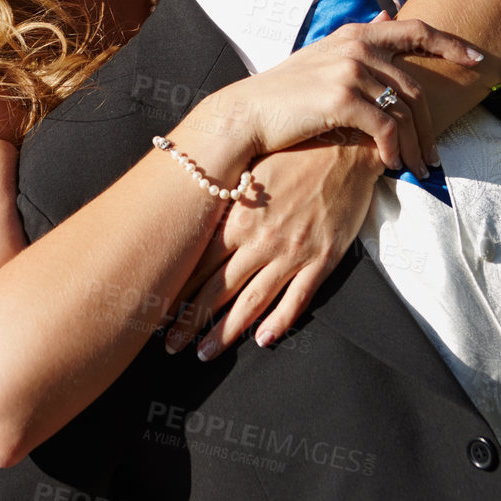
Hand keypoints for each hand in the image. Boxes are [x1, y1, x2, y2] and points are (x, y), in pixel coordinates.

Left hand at [166, 135, 382, 355]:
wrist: (345, 147)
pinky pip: (297, 299)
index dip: (175, 291)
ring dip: (225, 332)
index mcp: (237, 219)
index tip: (154, 311)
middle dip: (190, 322)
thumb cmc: (293, 154)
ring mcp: (291, 253)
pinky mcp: (322, 259)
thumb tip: (193, 220)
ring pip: (251, 302)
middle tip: (169, 346)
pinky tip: (262, 340)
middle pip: (216, 290)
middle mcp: (259, 240)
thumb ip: (224, 202)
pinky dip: (279, 323)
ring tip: (204, 353)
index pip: (196, 264)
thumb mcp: (250, 173)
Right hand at [201, 13, 480, 180]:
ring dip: (415, 145)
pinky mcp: (341, 98)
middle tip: (435, 156)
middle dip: (431, 125)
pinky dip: (394, 149)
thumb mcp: (323, 56)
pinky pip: (385, 127)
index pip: (417, 30)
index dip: (452, 44)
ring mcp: (349, 70)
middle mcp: (357, 46)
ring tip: (418, 170)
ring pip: (404, 110)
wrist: (247, 114)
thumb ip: (357, 42)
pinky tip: (392, 166)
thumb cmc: (284, 93)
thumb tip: (387, 18)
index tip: (479, 60)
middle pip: (415, 85)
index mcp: (356, 34)